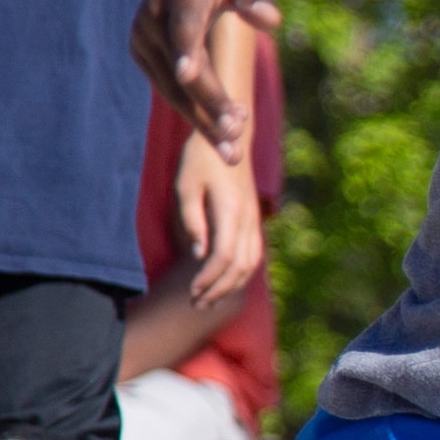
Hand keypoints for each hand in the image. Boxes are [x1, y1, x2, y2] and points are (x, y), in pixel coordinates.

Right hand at [137, 0, 276, 162]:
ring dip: (203, 119)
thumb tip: (271, 19)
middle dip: (208, 103)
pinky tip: (226, 132)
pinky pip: (171, 89)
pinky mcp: (144, 54)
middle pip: (181, 68)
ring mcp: (143, 37)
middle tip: (236, 136)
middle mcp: (153, 15)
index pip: (184, 26)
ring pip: (173, 87)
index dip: (186, 51)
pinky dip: (196, 111)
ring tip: (235, 150)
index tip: (188, 75)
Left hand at [168, 127, 266, 303]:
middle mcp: (248, 218)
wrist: (228, 135)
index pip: (224, 256)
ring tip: (210, 301)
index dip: (209, 279)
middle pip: (240, 267)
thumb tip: (198, 255)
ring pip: (251, 264)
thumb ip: (193, 221)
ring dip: (231, 286)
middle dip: (219, 290)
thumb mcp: (186, 186)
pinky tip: (225, 282)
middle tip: (196, 305)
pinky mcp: (252, 219)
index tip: (191, 291)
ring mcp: (254, 219)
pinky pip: (253, 254)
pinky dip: (241, 274)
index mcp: (231, 210)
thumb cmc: (200, 159)